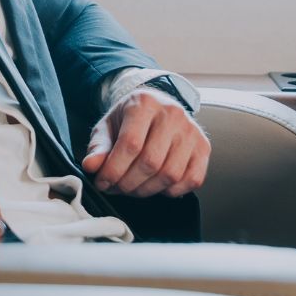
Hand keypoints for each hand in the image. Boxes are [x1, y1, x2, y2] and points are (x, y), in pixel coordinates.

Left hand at [81, 88, 210, 196]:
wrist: (156, 106)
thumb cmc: (129, 119)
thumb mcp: (107, 126)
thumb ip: (98, 146)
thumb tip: (91, 166)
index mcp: (145, 103)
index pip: (131, 144)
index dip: (114, 170)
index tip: (102, 182)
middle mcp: (173, 114)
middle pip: (151, 162)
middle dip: (128, 183)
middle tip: (115, 187)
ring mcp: (192, 131)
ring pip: (170, 174)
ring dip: (147, 190)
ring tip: (132, 187)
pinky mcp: (203, 147)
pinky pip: (192, 180)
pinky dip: (172, 191)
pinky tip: (156, 185)